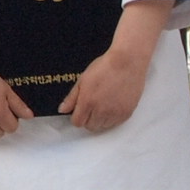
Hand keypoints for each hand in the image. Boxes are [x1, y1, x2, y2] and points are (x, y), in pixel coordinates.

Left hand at [62, 4, 171, 133]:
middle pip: (90, 126)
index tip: (80, 109)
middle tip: (92, 106)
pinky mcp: (126, 113)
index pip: (77, 122)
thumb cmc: (104, 67)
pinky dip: (112, 118)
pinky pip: (115, 123)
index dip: (77, 116)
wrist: (127, 62)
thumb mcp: (83, 80)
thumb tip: (62, 110)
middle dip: (88, 119)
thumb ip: (72, 98)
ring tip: (103, 105)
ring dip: (100, 120)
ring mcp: (115, 113)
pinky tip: (112, 106)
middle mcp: (101, 111)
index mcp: (87, 102)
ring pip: (103, 126)